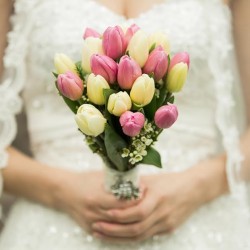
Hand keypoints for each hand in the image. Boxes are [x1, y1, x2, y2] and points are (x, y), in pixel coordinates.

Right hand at [53, 170, 139, 232]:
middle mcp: (93, 212)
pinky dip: (120, 227)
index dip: (135, 196)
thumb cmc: (83, 180)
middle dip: (136, 208)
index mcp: (95, 197)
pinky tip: (131, 221)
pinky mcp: (89, 229)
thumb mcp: (100, 177)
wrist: (63, 192)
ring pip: (117, 227)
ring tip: (142, 210)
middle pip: (121, 215)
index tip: (144, 190)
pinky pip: (109, 233)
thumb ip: (116, 180)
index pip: (122, 201)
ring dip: (131, 219)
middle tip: (147, 200)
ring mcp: (91, 223)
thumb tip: (135, 180)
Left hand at [91, 171, 208, 242]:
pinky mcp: (168, 229)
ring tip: (102, 234)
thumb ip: (135, 186)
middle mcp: (162, 214)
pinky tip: (119, 236)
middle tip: (96, 227)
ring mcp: (166, 224)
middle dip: (114, 231)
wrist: (195, 189)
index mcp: (158, 198)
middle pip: (136, 229)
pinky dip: (131, 237)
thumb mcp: (153, 180)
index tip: (105, 214)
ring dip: (119, 238)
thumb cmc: (171, 180)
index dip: (120, 216)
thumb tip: (114, 189)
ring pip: (140, 237)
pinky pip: (147, 236)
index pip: (137, 213)